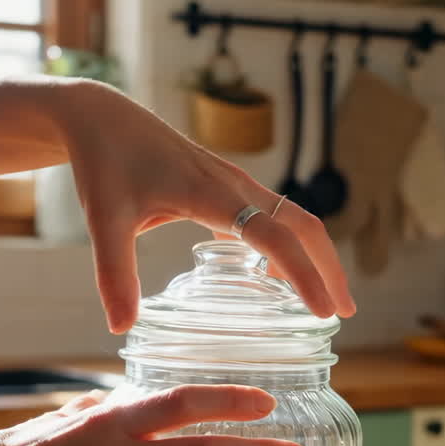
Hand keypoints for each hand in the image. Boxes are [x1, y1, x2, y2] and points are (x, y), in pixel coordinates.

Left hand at [54, 82, 356, 332]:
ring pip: (292, 218)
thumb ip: (114, 272)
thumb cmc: (104, 162)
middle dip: (328, 267)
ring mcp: (234, 183)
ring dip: (313, 256)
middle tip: (341, 312)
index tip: (323, 310)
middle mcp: (234, 185)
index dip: (303, 274)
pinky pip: (270, 216)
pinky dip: (285, 246)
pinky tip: (276, 278)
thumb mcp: (104, 218)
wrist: (102, 118)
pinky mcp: (226, 186)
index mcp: (211, 192)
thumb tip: (121, 327)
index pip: (273, 236)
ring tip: (322, 300)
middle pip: (302, 225)